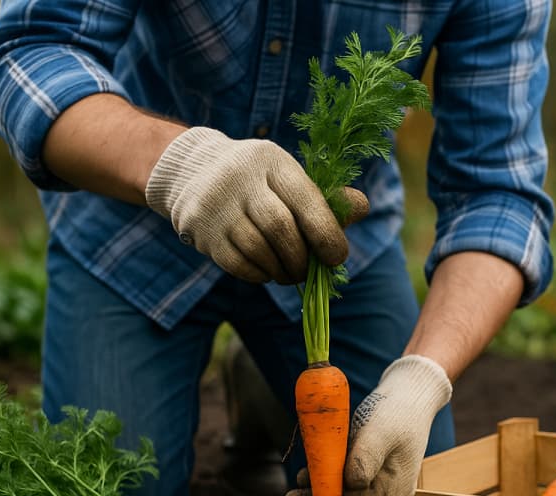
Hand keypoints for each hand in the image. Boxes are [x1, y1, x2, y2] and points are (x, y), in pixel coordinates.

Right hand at [145, 127, 367, 283]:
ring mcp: (216, 205)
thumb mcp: (289, 179)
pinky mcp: (200, 230)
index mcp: (271, 161)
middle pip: (280, 228)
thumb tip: (361, 207)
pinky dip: (259, 275)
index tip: (337, 258)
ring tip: (289, 275)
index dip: (326, 233)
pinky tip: (266, 272)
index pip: (305, 199)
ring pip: (258, 249)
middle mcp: (240, 178)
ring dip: (281, 271)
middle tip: (308, 272)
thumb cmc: (258, 183)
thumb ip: (325, 198)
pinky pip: (238, 264)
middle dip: (301, 258)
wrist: (194, 173)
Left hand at [285, 355, 451, 495]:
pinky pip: (345, 485)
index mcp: (393, 491)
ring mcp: (378, 482)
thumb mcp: (380, 431)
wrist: (412, 393)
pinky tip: (306, 478)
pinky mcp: (368, 470)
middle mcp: (387, 493)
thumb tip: (351, 485)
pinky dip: (326, 484)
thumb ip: (365, 458)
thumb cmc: (397, 411)